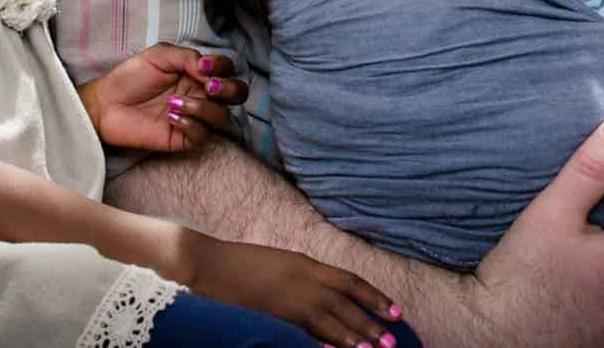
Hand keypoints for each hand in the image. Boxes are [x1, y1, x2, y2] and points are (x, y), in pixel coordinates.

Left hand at [78, 45, 242, 153]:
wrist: (106, 104)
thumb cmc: (131, 76)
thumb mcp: (159, 55)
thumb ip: (188, 57)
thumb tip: (209, 69)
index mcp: (198, 73)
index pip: (227, 70)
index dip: (223, 67)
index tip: (204, 66)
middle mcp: (201, 94)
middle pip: (237, 95)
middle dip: (229, 90)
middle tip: (209, 87)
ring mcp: (194, 117)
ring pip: (222, 117)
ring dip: (202, 108)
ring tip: (174, 103)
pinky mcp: (182, 138)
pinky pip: (202, 136)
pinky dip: (191, 125)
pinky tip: (171, 117)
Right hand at [178, 232, 404, 347]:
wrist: (209, 265)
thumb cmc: (243, 264)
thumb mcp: (282, 264)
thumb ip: (305, 278)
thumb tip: (330, 295)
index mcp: (306, 264)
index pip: (350, 281)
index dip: (374, 296)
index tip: (395, 310)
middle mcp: (302, 279)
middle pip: (344, 303)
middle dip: (369, 322)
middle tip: (390, 341)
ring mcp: (287, 299)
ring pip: (329, 320)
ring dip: (352, 336)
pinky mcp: (272, 316)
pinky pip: (303, 333)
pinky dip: (320, 343)